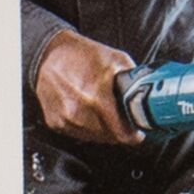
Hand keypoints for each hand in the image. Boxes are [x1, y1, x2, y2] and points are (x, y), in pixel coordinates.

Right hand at [33, 29, 142, 144]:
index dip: (132, 136)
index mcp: (97, 97)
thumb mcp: (115, 59)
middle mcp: (79, 112)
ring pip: (93, 138)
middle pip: (108, 138)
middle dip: (118, 130)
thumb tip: (144, 96)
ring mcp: (66, 120)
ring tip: (102, 112)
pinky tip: (86, 111)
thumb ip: (132, 80)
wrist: (49, 55)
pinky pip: (77, 134)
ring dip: (102, 130)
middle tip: (121, 119)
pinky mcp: (56, 123)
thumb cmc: (81, 54)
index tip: (136, 134)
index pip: (121, 133)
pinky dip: (85, 127)